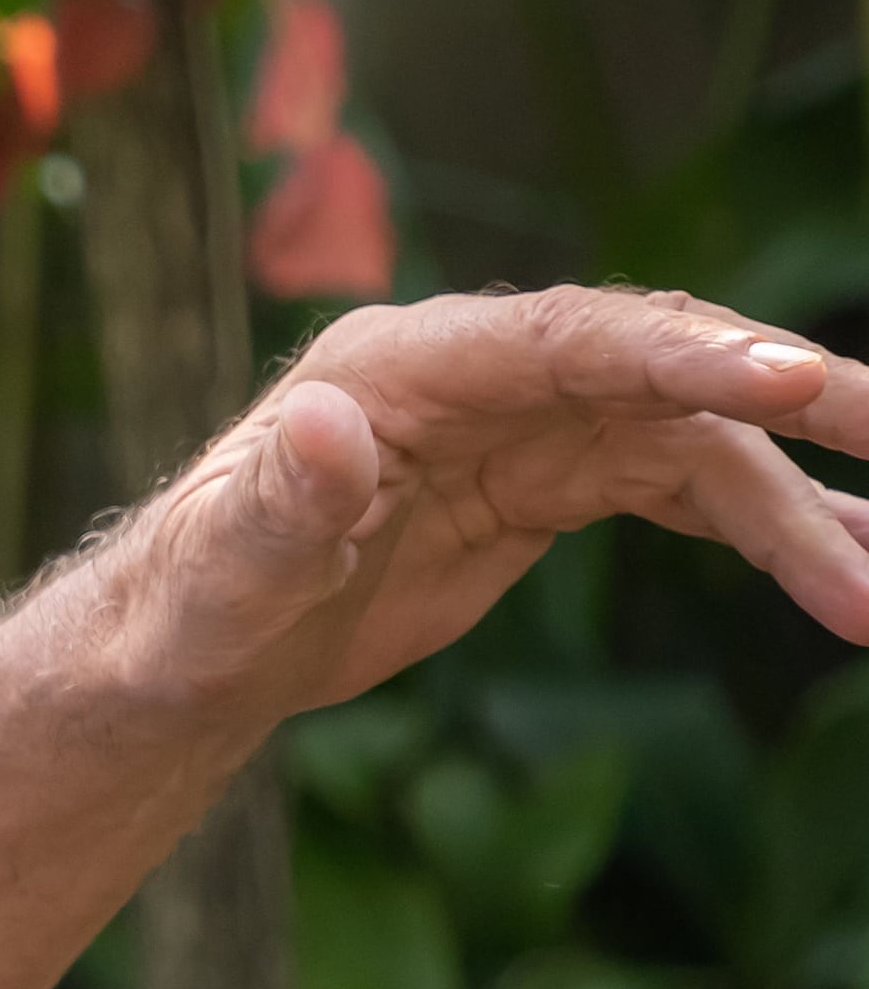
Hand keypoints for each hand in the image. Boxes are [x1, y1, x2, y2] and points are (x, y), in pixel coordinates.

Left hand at [103, 287, 868, 725]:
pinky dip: (768, 528)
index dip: (680, 357)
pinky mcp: (545, 480)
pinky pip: (682, 486)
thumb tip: (322, 424)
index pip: (565, 340)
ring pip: (694, 438)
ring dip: (799, 509)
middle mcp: (476, 374)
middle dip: (791, 404)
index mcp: (397, 367)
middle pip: (660, 366)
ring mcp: (520, 422)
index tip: (791, 383)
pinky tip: (853, 572)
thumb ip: (276, 509)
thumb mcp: (221, 581)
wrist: (191, 647)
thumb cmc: (186, 612)